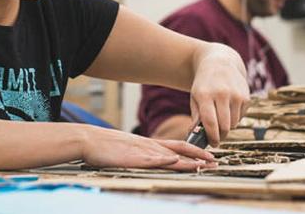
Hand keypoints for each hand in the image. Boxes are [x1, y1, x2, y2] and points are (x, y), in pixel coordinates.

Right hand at [78, 126, 216, 171]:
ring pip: (170, 156)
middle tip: (215, 163)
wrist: (89, 140)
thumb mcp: (131, 149)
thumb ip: (145, 154)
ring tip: (203, 164)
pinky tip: (174, 160)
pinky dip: (163, 160)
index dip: (196, 151)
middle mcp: (151, 147)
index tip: (210, 157)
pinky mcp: (132, 158)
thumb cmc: (107, 147)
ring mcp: (142, 152)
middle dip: (199, 157)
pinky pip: (150, 159)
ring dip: (187, 160)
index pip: (179, 146)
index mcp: (151, 145)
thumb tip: (159, 159)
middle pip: (181, 150)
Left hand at [189, 43, 248, 146]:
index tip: (212, 144)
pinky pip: (241, 117)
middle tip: (216, 139)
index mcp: (205, 95)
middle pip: (224, 126)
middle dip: (220, 136)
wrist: (220, 63)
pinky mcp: (246, 97)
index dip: (211, 137)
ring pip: (233, 124)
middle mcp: (222, 94)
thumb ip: (196, 117)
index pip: (210, 122)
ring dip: (227, 127)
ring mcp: (236, 95)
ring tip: (220, 121)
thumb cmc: (204, 84)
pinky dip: (235, 119)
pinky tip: (229, 110)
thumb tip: (195, 137)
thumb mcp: (195, 97)